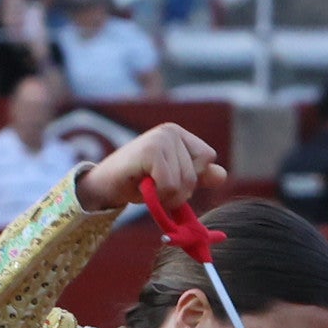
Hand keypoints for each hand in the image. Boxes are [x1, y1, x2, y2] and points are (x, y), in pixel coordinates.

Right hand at [77, 119, 221, 213]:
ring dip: (166, 196)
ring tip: (147, 187)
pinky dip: (158, 195)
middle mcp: (171, 131)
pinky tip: (142, 187)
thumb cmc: (138, 183)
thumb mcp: (174, 181)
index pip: (207, 158)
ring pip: (184, 182)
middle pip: (196, 174)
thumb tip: (222, 175)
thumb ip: (198, 177)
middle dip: (178, 192)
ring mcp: (161, 138)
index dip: (192, 176)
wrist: (104, 187)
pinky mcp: (151, 150)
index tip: (168, 177)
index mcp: (179, 134)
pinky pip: (169, 185)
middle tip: (154, 186)